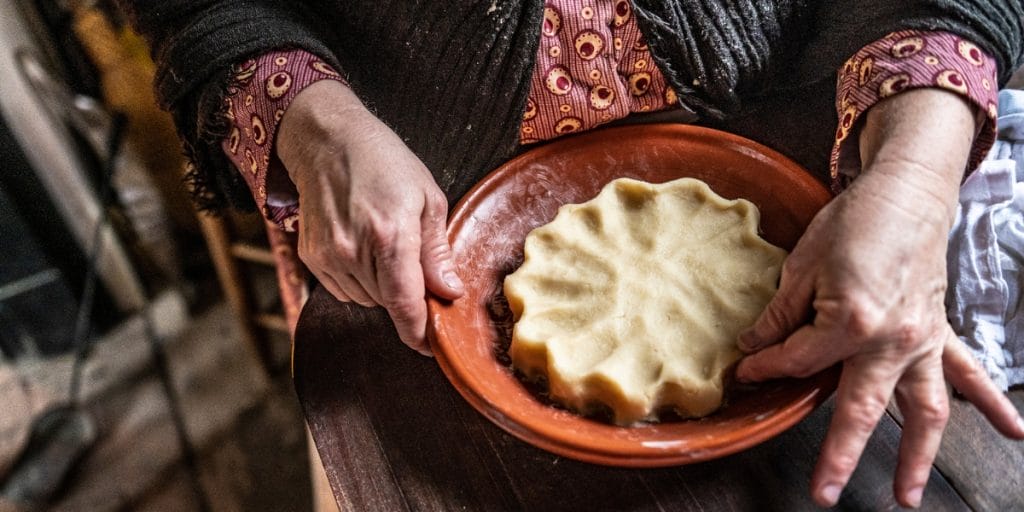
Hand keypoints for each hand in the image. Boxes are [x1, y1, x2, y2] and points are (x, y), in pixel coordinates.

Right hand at [276, 80, 463, 353]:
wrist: (327, 142)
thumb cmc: (384, 163)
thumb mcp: (428, 198)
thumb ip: (437, 252)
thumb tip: (450, 292)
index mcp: (390, 235)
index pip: (405, 304)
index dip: (420, 333)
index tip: (433, 346)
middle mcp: (354, 251)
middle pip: (389, 304)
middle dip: (409, 296)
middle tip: (416, 263)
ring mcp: (329, 256)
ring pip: (368, 300)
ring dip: (384, 287)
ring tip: (386, 245)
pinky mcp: (311, 258)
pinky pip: (345, 290)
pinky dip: (361, 280)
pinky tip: (364, 247)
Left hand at [735, 89, 1023, 507]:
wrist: (907, 191)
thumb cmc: (854, 221)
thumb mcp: (802, 264)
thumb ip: (781, 315)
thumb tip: (754, 347)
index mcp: (851, 320)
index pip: (798, 361)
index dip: (766, 367)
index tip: (746, 372)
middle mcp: (892, 340)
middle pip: (861, 409)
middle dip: (840, 455)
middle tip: (824, 494)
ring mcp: (922, 341)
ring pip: (924, 411)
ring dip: (918, 457)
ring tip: (908, 497)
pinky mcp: (938, 332)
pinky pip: (968, 373)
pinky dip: (991, 403)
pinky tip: (1011, 430)